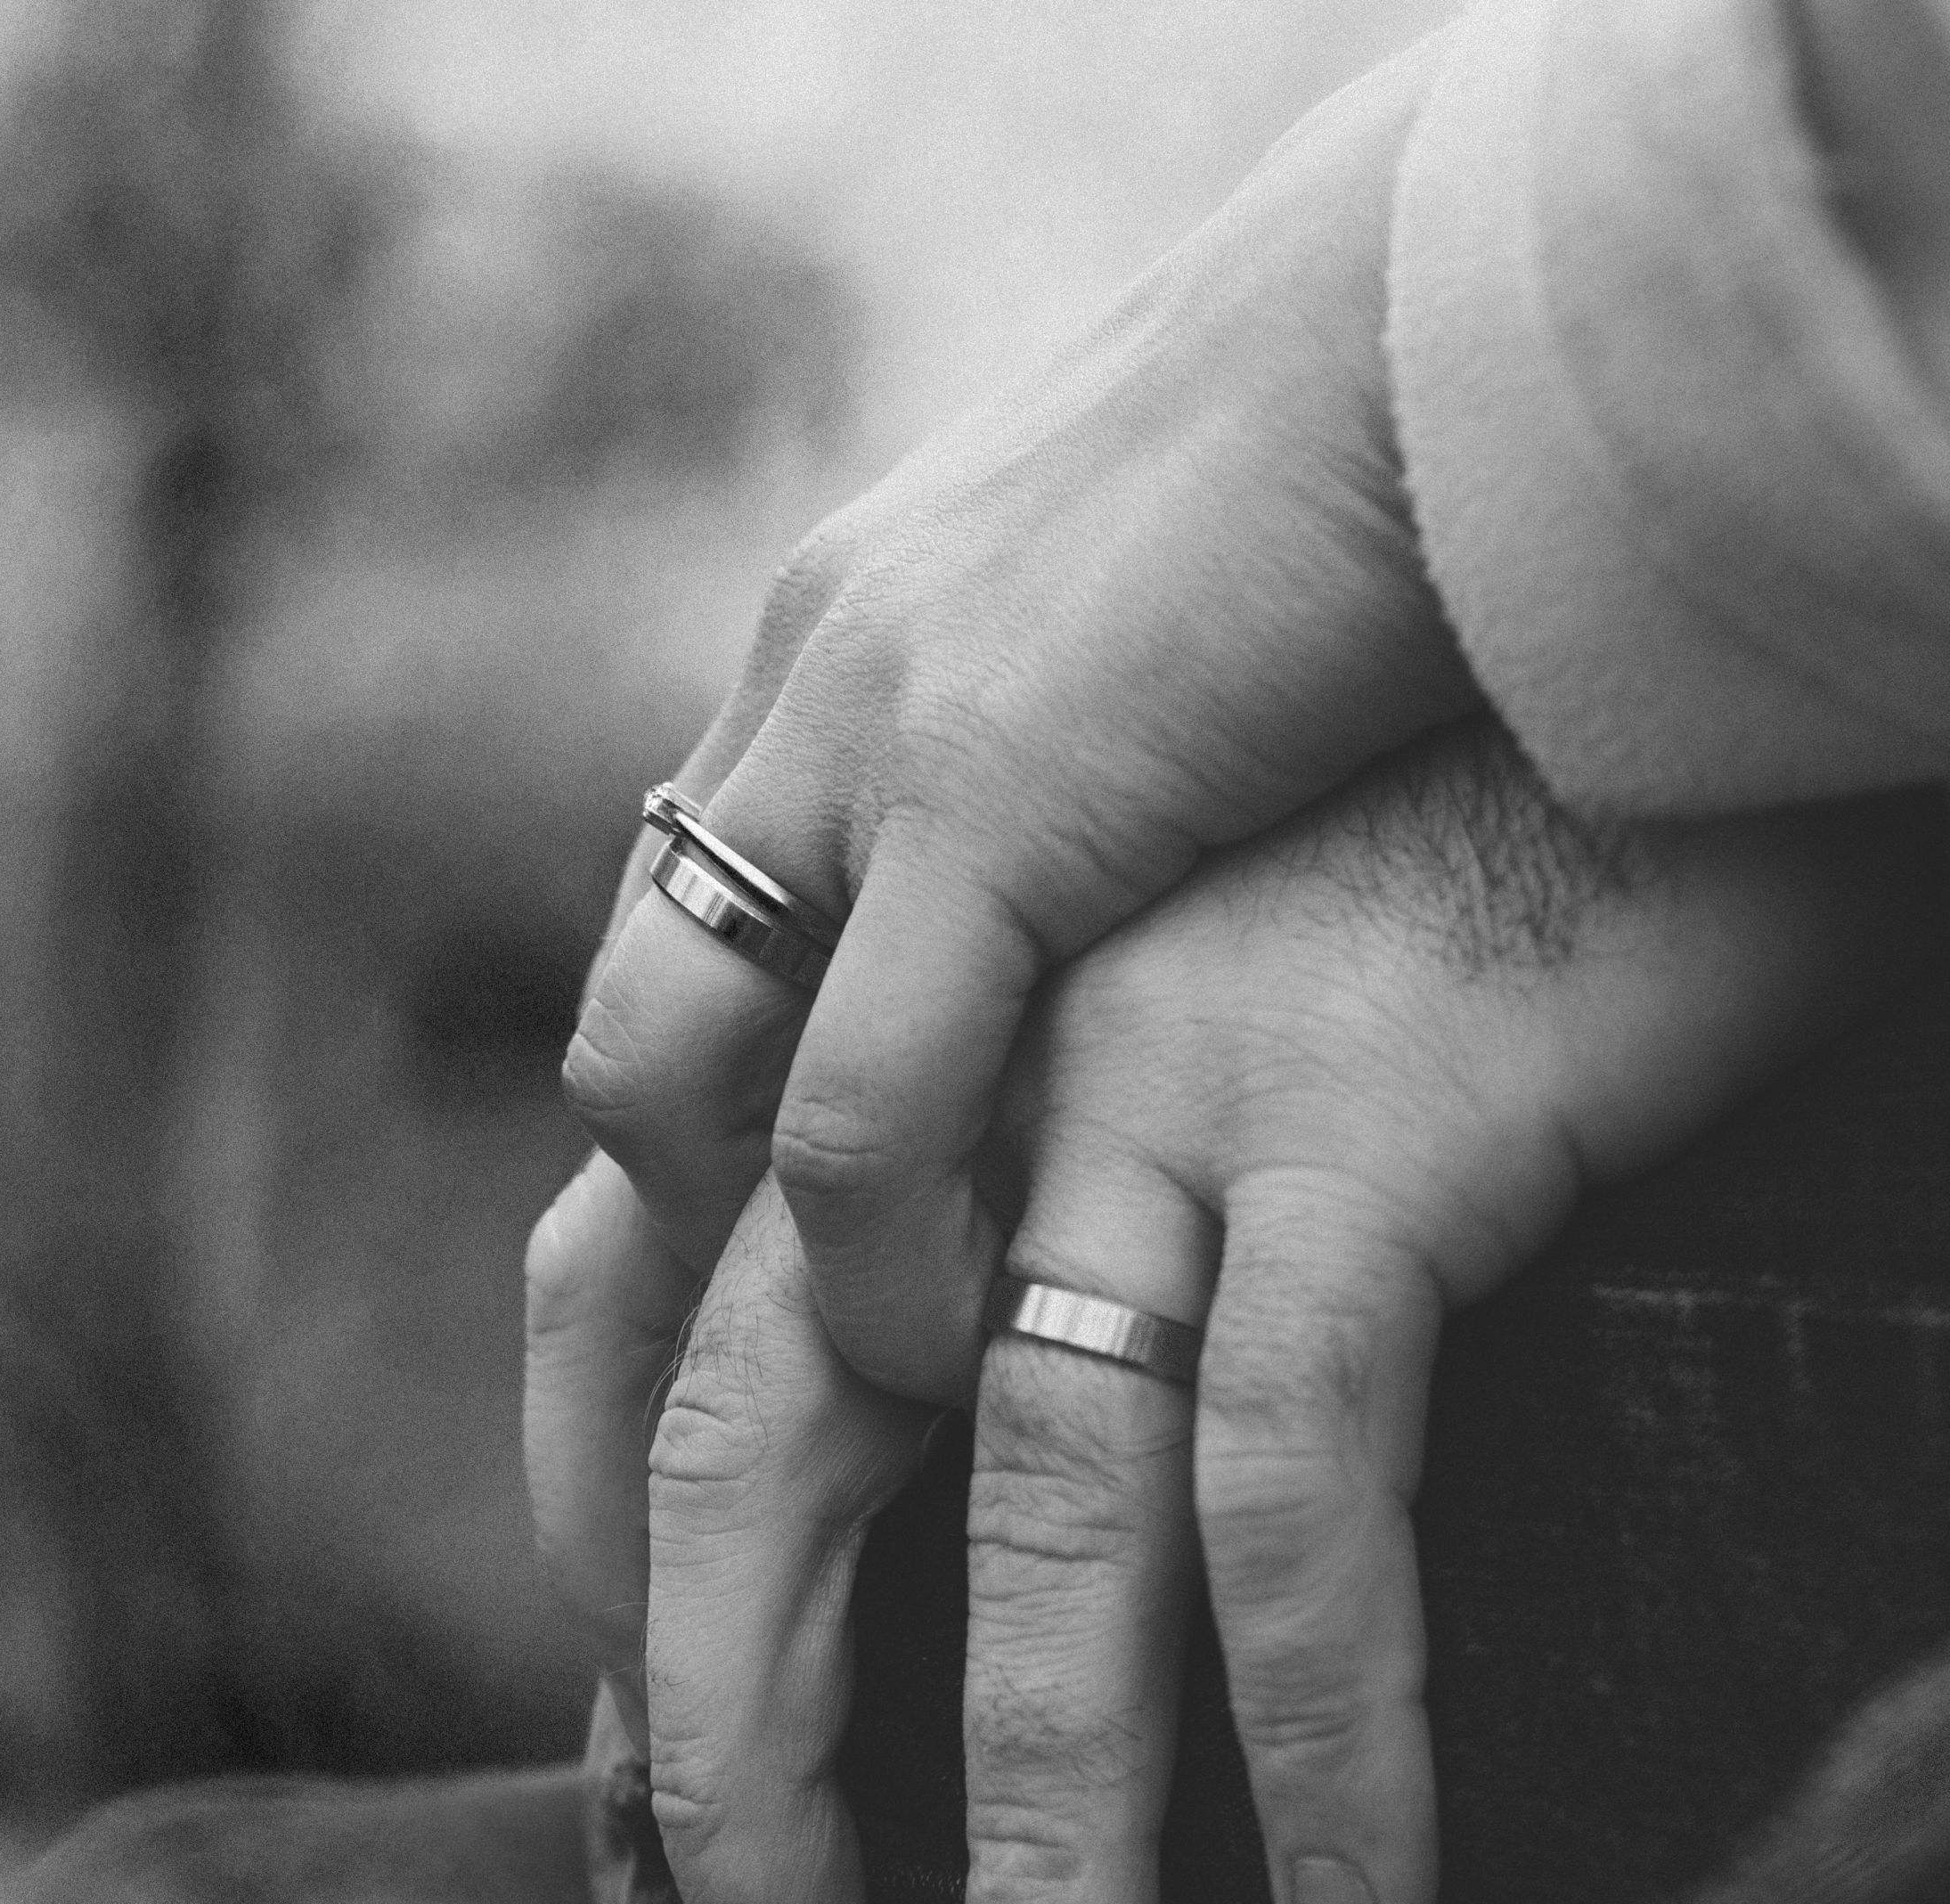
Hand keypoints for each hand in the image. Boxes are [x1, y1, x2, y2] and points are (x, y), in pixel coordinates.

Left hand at [544, 720, 1929, 1903]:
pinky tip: (1353, 1900)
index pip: (611, 1293)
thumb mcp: (1112, 923)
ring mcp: (1131, 1085)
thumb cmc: (1385, 779)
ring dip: (1036, 1828)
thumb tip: (937, 1313)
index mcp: (857, 1002)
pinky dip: (1317, 1710)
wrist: (1581, 530)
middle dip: (734, 1752)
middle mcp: (946, 1052)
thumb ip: (975, 1095)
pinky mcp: (1346, 1115)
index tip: (643, 1736)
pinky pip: (1286, 1471)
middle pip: (744, 1448)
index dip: (595, 1531)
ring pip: (1020, 1519)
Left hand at [549, 32, 1473, 1479]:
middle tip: (754, 1392)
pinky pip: (856, 1104)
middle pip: (630, 1016)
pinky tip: (962, 1347)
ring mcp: (863, 738)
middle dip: (658, 1227)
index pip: (685, 935)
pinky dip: (877, 1255)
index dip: (703, 1140)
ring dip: (736, 1262)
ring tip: (862, 1400)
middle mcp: (798, 692)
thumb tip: (1085, 896)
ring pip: (663, 1068)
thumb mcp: (1152, 642)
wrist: (1463, 312)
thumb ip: (1067, 766)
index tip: (755, 1308)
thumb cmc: (1374, 485)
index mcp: (834, 648)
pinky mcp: (987, 794)